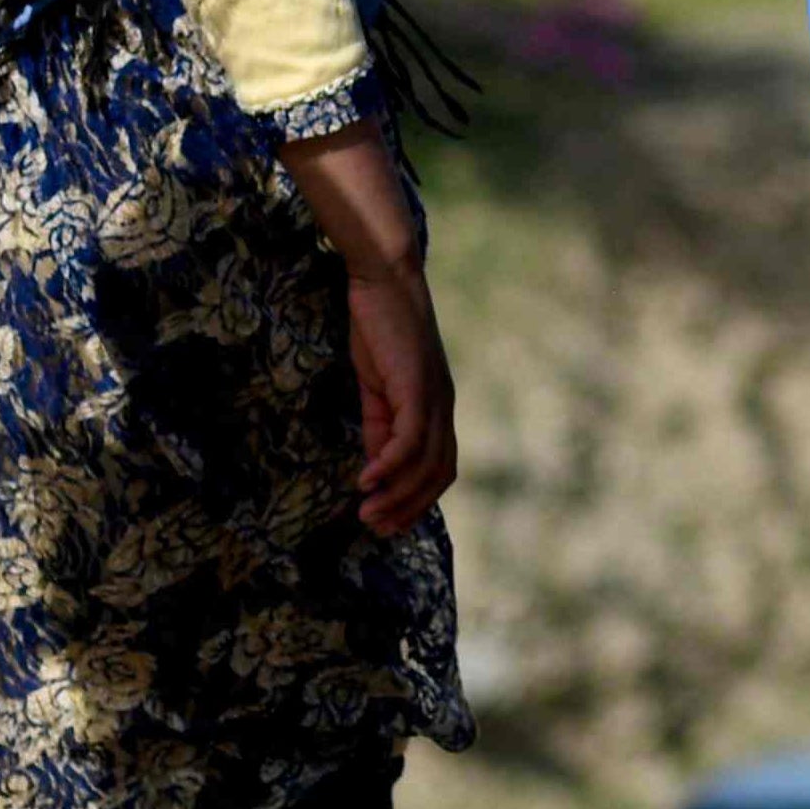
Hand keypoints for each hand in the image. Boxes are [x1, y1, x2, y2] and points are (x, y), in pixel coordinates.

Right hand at [340, 251, 458, 537]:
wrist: (384, 280)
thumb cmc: (380, 329)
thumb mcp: (378, 387)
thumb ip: (380, 424)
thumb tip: (375, 466)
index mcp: (437, 407)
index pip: (440, 468)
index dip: (419, 500)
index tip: (389, 524)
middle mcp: (443, 406)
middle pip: (439, 473)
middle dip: (409, 507)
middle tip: (377, 529)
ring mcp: (434, 396)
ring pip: (425, 462)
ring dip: (397, 494)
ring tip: (367, 513)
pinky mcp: (417, 385)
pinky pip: (409, 437)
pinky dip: (389, 464)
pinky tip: (366, 480)